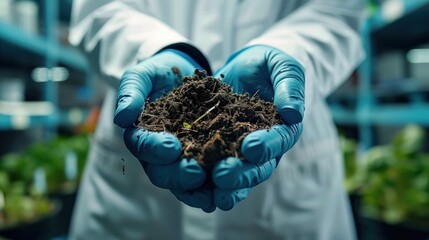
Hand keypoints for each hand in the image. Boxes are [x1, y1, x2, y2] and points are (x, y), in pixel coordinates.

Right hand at [114, 49, 214, 211]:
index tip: (170, 147)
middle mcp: (158, 154)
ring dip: (197, 189)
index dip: (154, 148)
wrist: (184, 74)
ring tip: (213, 191)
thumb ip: (131, 91)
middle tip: (195, 172)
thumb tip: (122, 117)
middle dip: (178, 174)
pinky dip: (215, 187)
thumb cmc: (159, 75)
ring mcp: (181, 160)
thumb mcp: (142, 76)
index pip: (142, 146)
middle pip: (162, 173)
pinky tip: (227, 190)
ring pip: (184, 182)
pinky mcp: (203, 160)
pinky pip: (207, 179)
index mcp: (141, 135)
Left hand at [212, 45, 304, 209]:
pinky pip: (213, 169)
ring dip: (223, 186)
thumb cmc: (270, 65)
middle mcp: (265, 146)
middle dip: (240, 173)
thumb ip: (289, 86)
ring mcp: (241, 151)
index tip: (251, 147)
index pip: (278, 140)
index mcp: (283, 128)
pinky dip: (204, 182)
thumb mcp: (283, 67)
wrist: (249, 66)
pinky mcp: (220, 149)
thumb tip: (293, 113)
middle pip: (257, 167)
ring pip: (236, 175)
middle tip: (222, 175)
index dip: (267, 146)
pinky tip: (189, 187)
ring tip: (207, 190)